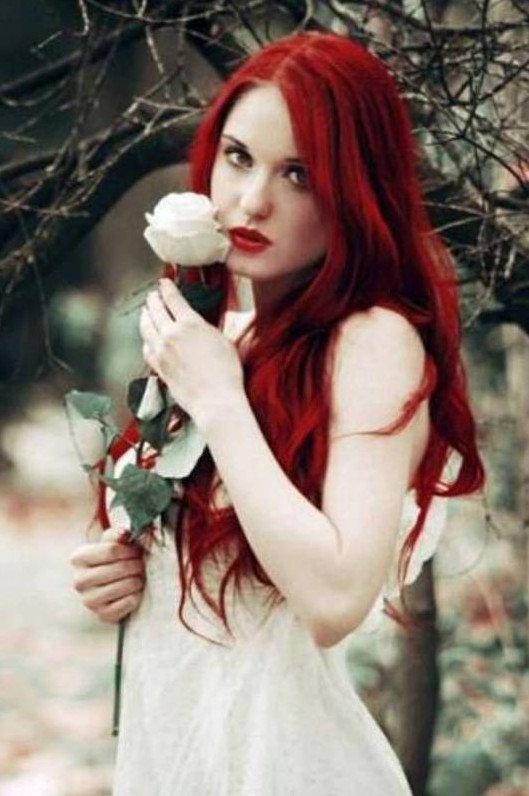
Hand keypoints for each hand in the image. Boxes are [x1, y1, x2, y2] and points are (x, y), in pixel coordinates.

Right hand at [70, 528, 145, 623]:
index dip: (130, 550)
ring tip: (139, 577)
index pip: (111, 550)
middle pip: (118, 569)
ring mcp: (89, 600)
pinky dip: (134, 597)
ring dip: (136, 581)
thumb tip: (124, 532)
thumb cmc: (112, 559)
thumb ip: (118, 534)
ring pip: (121, 587)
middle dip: (135, 565)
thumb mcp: (112, 543)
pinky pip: (125, 605)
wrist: (109, 585)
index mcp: (79, 558)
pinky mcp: (101, 615)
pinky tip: (135, 592)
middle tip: (141, 564)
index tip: (138, 550)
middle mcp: (79, 580)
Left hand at [139, 278, 243, 427]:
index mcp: (190, 323)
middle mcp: (171, 334)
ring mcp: (161, 352)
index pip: (172, 298)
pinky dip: (146, 339)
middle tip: (153, 295)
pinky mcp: (158, 367)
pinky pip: (146, 348)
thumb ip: (206, 328)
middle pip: (155, 309)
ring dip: (145, 316)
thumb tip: (198, 325)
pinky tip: (148, 338)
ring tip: (146, 312)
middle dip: (153, 299)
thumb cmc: (226, 373)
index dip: (166, 288)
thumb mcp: (223, 340)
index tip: (164, 283)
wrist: (216, 400)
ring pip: (146, 327)